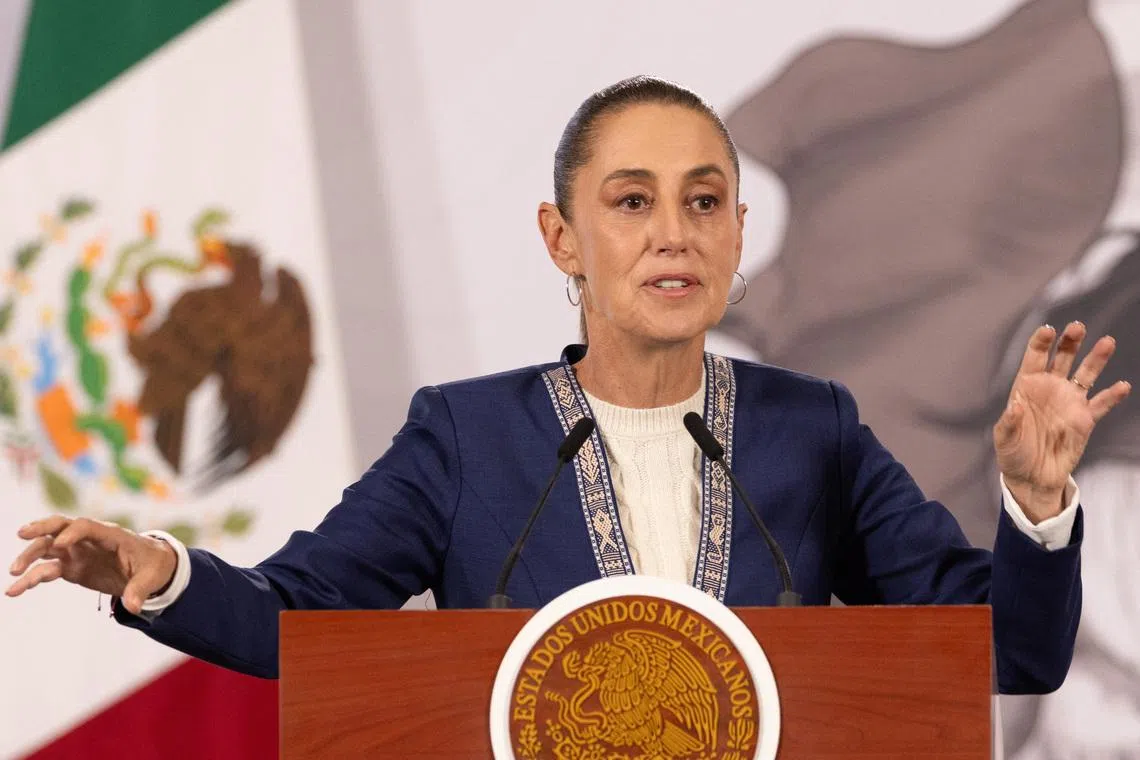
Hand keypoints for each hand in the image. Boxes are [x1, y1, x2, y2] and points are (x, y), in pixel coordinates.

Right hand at [6, 516, 176, 614]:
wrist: (150, 567)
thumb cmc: (153, 565)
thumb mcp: (152, 577)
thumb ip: (140, 590)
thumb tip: (133, 607)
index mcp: (111, 535)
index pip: (88, 526)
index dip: (74, 532)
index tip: (61, 543)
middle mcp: (90, 540)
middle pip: (61, 527)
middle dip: (41, 528)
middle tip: (21, 535)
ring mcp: (78, 553)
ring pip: (48, 547)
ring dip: (29, 556)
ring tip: (12, 573)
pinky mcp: (72, 568)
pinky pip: (47, 570)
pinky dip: (31, 578)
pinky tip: (15, 590)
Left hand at [994, 322, 1130, 522]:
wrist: (1032, 477)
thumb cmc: (1012, 454)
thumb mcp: (1004, 439)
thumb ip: (1008, 422)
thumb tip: (1014, 405)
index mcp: (1027, 387)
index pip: (1035, 359)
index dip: (1041, 343)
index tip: (1048, 330)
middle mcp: (1050, 389)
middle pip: (1063, 359)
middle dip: (1070, 342)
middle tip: (1078, 326)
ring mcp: (1069, 402)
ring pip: (1085, 375)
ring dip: (1096, 359)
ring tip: (1107, 342)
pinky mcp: (1084, 419)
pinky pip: (1101, 404)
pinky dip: (1112, 395)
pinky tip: (1122, 385)